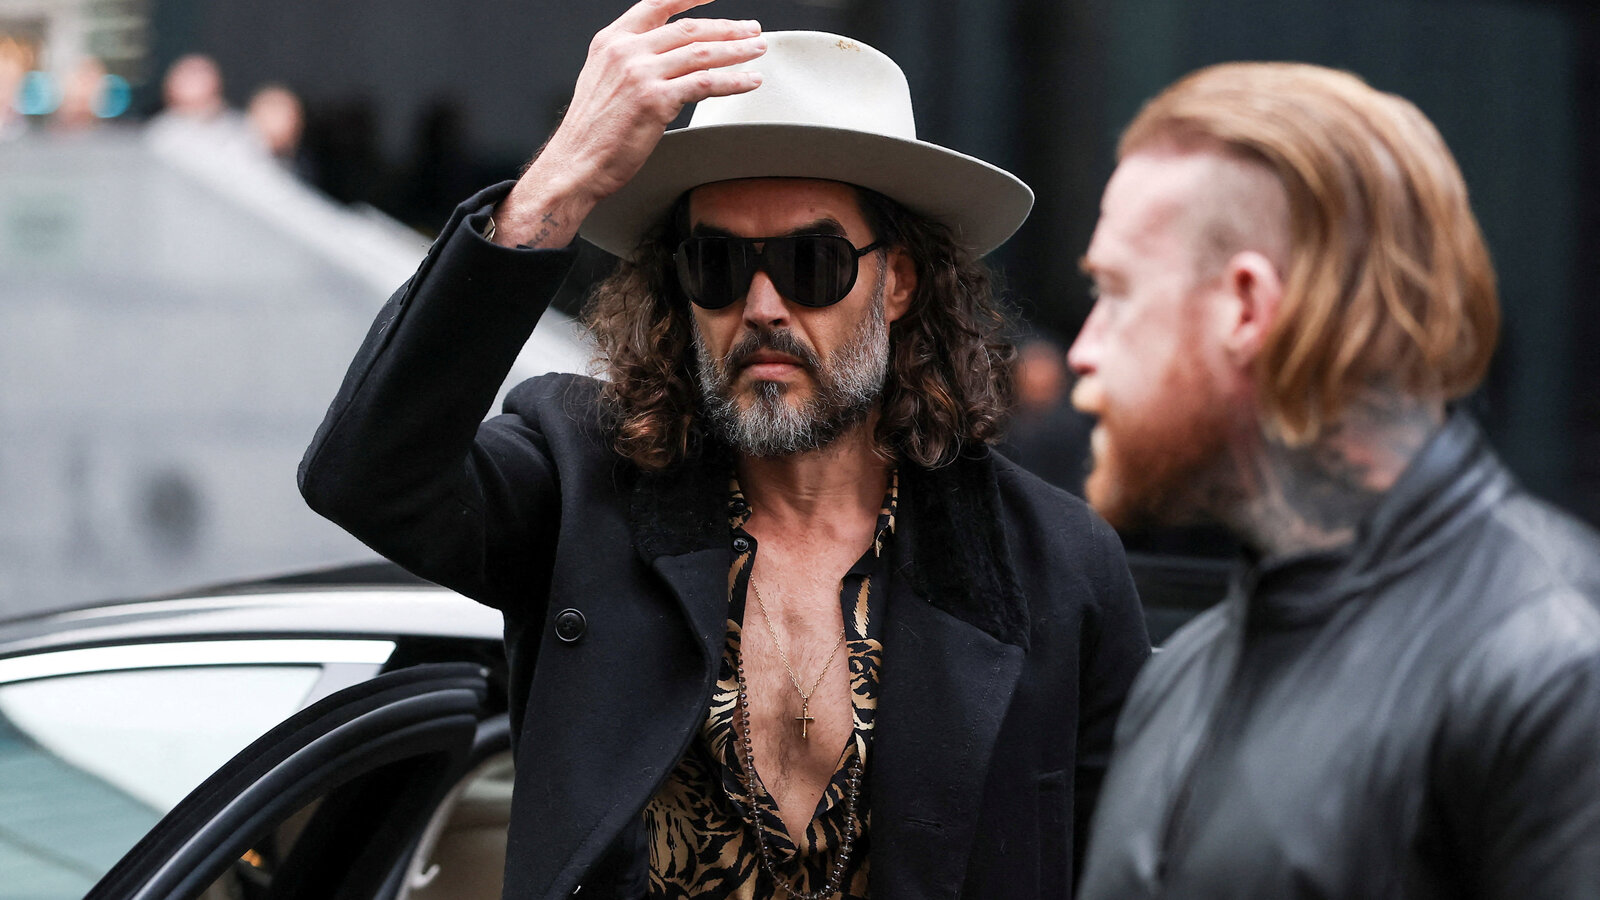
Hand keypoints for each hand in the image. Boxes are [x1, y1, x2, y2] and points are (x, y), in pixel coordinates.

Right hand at [495, 0, 765, 248]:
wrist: (575, 163)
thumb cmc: (590, 133)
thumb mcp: (603, 81)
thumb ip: (630, 63)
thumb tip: (667, 60)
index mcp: (611, 40)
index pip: (657, 4)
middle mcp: (626, 51)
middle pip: (688, 29)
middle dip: (727, 28)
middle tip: (752, 30)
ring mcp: (641, 74)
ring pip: (702, 53)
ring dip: (737, 51)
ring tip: (758, 51)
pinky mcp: (656, 100)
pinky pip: (706, 83)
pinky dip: (734, 81)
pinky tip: (750, 81)